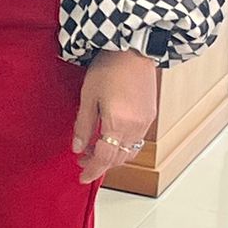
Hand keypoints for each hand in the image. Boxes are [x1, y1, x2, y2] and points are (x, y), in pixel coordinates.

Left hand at [73, 48, 157, 184]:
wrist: (134, 50)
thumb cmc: (107, 69)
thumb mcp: (87, 96)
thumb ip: (83, 124)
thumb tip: (77, 147)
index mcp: (119, 124)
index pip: (105, 158)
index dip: (92, 170)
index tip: (82, 177)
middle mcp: (136, 128)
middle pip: (118, 158)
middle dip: (100, 163)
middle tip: (82, 160)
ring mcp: (145, 123)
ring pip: (128, 151)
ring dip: (112, 155)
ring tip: (92, 149)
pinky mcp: (150, 116)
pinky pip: (136, 140)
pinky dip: (121, 145)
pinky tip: (108, 137)